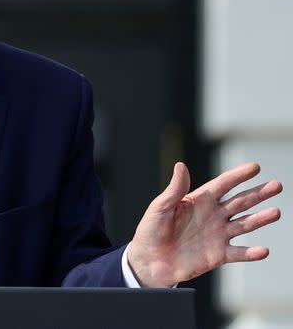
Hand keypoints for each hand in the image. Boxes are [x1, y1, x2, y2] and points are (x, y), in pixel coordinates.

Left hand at [127, 162, 281, 286]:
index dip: (238, 176)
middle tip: (277, 185)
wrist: (149, 261)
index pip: (223, 184)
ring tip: (276, 212)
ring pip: (244, 224)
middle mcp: (213, 215)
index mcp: (199, 201)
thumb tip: (180, 165)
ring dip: (260, 219)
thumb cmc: (151, 230)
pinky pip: (239, 253)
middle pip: (240, 202)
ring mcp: (217, 235)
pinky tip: (263, 250)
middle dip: (258, 193)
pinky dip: (251, 253)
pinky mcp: (218, 255)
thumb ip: (175, 189)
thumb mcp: (160, 207)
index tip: (255, 167)